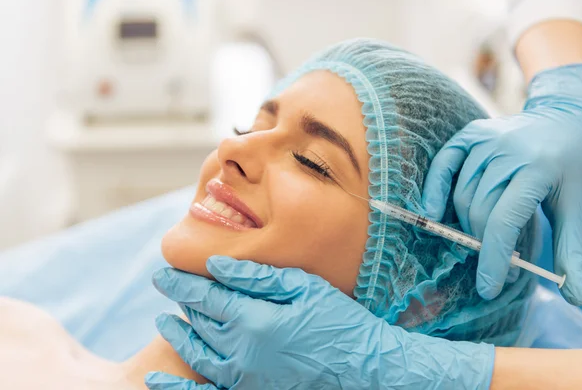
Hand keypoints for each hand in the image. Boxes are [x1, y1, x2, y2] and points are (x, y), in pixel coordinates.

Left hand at [151, 256, 493, 388]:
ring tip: (165, 321)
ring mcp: (243, 378)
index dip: (181, 284)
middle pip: (199, 322)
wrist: (364, 368)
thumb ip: (258, 278)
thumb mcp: (304, 288)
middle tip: (169, 287)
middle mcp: (241, 352)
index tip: (162, 272)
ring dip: (178, 335)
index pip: (205, 297)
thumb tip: (216, 265)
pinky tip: (156, 381)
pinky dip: (176, 388)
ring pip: (197, 353)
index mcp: (253, 320)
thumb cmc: (338, 322)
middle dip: (181, 303)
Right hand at [422, 64, 581, 304]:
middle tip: (501, 266)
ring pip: (462, 195)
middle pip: (479, 211)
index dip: (493, 258)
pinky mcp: (472, 133)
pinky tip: (430, 213)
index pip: (504, 221)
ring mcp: (487, 139)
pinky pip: (444, 165)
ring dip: (468, 225)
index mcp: (538, 169)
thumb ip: (571, 251)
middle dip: (485, 246)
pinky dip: (434, 189)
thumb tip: (576, 297)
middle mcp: (509, 151)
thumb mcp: (578, 207)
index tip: (489, 288)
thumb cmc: (576, 167)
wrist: (569, 118)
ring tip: (486, 240)